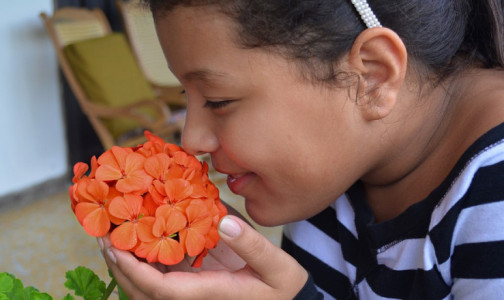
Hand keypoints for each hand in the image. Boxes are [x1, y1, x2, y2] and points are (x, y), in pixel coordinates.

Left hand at [99, 215, 307, 299]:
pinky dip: (144, 254)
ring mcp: (192, 289)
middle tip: (99, 234)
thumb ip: (253, 246)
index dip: (135, 271)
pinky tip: (138, 231)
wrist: (287, 298)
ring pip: (148, 284)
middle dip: (118, 266)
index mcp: (210, 294)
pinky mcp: (195, 279)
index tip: (115, 248)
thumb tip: (223, 222)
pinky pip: (162, 272)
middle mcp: (194, 296)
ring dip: (126, 260)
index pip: (162, 290)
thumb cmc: (283, 286)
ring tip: (110, 230)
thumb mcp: (278, 267)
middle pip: (145, 291)